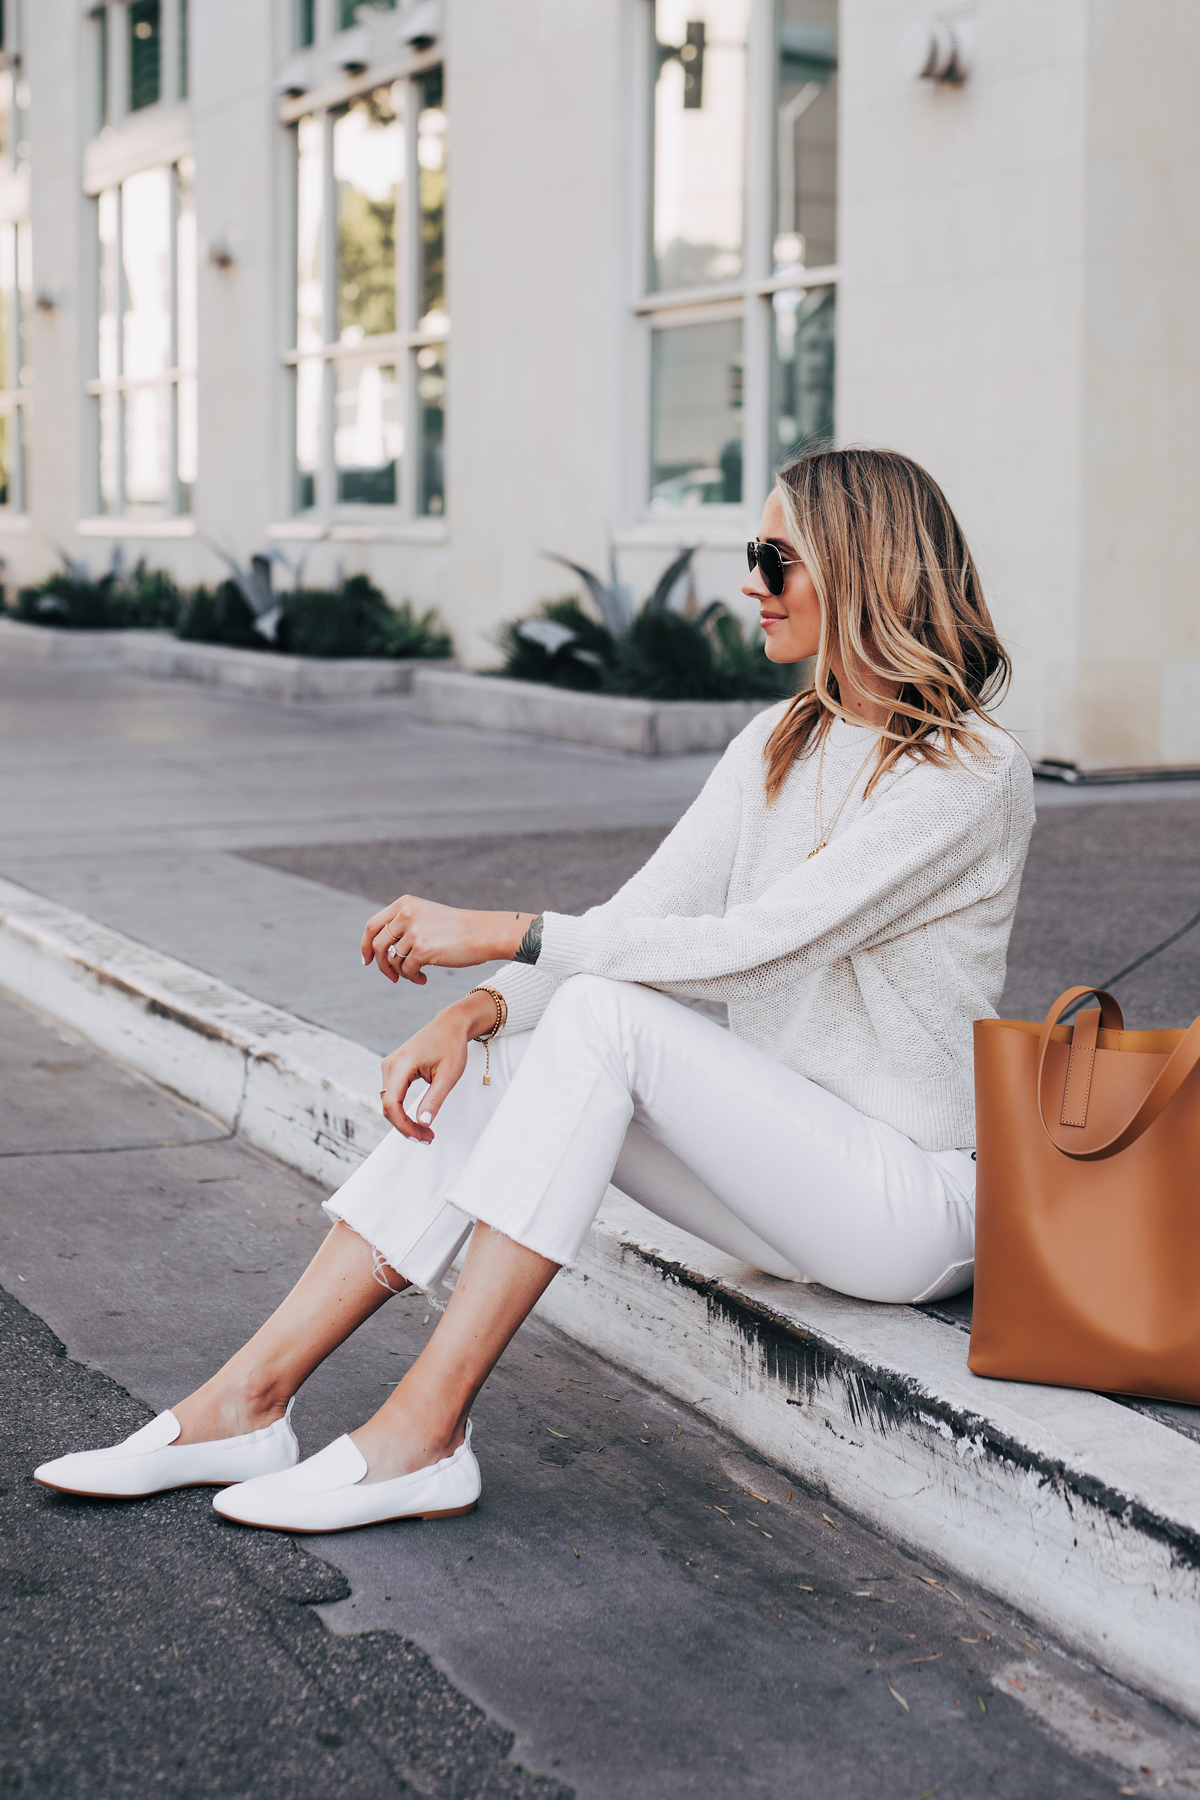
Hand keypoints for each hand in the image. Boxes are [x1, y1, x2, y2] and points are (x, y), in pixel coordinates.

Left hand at [362, 895, 534, 984]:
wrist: (483, 933)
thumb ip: (403, 926)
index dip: (365, 945)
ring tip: (416, 975)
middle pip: (377, 945)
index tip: (367, 960)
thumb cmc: (456, 929)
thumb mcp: (426, 916)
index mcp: (404, 904)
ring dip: (401, 972)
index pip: (372, 925)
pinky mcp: (423, 949)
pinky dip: (413, 978)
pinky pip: (407, 970)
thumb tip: (377, 951)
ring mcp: (413, 932)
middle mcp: (406, 915)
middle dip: (380, 964)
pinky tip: (424, 979)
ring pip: (392, 960)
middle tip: (391, 976)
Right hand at [380, 993, 494, 1142]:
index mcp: (401, 1064)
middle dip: (406, 1126)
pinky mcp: (394, 1069)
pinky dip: (404, 1110)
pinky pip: (393, 1096)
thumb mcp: (449, 1076)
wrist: (450, 1025)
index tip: (421, 1137)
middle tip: (428, 1138)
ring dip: (404, 1120)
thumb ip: (434, 1100)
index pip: (392, 1104)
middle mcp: (389, 1065)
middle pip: (388, 1106)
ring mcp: (389, 1066)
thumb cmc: (452, 1046)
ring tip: (426, 1131)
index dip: (403, 1126)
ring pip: (389, 1103)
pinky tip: (418, 1119)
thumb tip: (422, 1123)